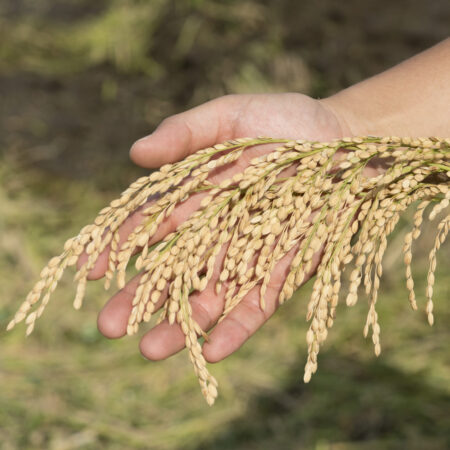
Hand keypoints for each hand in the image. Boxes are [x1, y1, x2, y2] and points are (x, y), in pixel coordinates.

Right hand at [86, 93, 347, 361]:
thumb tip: (136, 153)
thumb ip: (185, 133)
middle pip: (174, 271)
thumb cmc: (285, 121)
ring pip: (210, 296)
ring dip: (182, 325)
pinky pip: (259, 304)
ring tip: (150, 351)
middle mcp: (219, 232)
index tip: (90, 268)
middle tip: (109, 326)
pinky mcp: (285, 271)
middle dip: (142, 298)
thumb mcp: (231, 115)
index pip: (150, 227)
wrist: (347, 140)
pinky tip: (213, 352)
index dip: (120, 246)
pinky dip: (237, 327)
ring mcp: (251, 255)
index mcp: (198, 198)